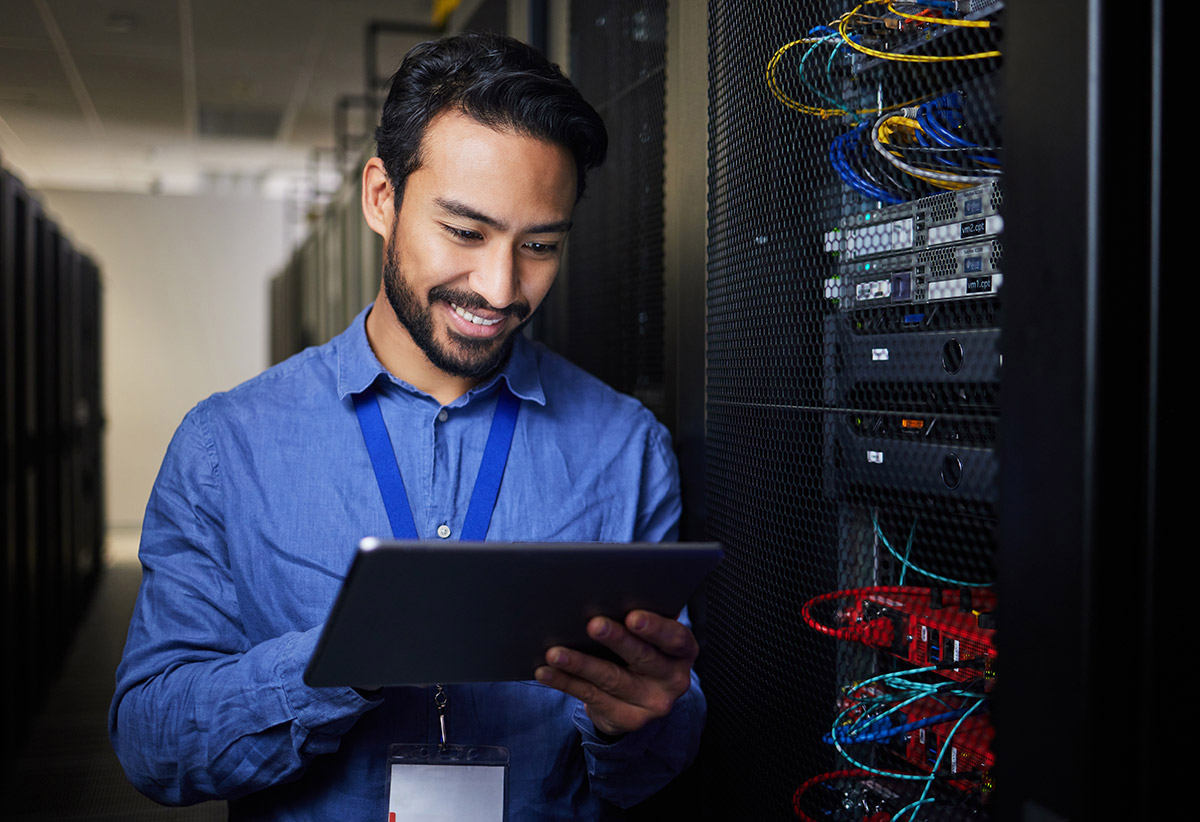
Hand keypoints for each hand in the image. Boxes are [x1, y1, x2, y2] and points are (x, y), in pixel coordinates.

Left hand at [534, 610, 697, 736]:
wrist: (640, 698)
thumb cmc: (640, 651)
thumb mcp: (649, 637)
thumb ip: (640, 617)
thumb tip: (607, 594)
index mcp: (682, 651)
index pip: (675, 638)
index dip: (656, 627)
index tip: (633, 616)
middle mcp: (673, 680)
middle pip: (643, 658)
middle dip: (617, 640)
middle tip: (593, 625)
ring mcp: (651, 704)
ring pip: (612, 679)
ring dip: (580, 663)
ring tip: (555, 651)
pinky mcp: (628, 719)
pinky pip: (592, 697)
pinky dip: (566, 682)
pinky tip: (547, 671)